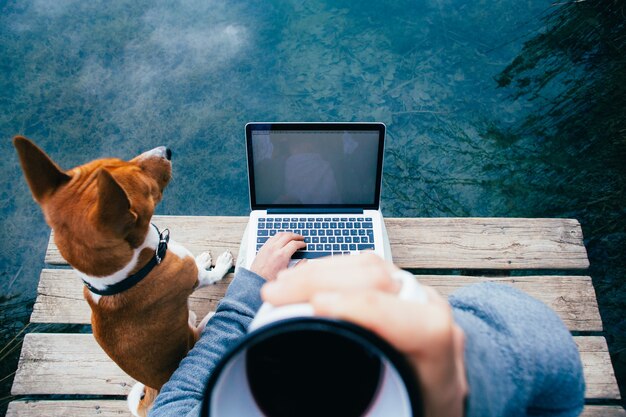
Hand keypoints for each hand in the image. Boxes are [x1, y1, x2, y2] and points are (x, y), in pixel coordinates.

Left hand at [249, 232, 305, 280]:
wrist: (255, 282)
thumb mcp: (286, 274)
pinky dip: (278, 236)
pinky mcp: (262, 248)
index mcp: (282, 256)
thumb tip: (304, 261)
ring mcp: (267, 247)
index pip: (294, 244)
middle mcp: (274, 249)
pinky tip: (281, 239)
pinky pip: (272, 238)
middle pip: (288, 236)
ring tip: (292, 236)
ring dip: (287, 234)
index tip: (303, 244)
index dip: (301, 243)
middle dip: (296, 236)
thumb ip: (298, 266)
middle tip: (301, 237)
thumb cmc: (270, 280)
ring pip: (279, 234)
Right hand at [261, 253, 467, 416]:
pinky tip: (299, 281)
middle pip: (378, 278)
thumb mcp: (396, 413)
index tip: (316, 307)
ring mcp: (410, 295)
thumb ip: (360, 405)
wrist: (441, 392)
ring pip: (366, 265)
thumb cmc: (419, 404)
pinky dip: (324, 271)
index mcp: (437, 350)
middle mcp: (427, 312)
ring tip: (279, 288)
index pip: (405, 318)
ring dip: (315, 272)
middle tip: (275, 295)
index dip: (361, 308)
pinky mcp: (393, 288)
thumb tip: (298, 408)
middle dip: (318, 280)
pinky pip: (361, 267)